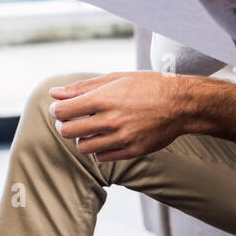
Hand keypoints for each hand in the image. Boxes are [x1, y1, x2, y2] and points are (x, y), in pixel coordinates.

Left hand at [48, 72, 195, 161]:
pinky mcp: (131, 151)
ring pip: (83, 147)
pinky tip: (107, 137)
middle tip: (73, 119)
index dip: (57, 110)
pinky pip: (102, 157)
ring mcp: (121, 138)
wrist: (181, 103)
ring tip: (92, 128)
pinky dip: (99, 149)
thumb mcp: (116, 78)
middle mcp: (110, 120)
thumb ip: (83, 87)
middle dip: (65, 124)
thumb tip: (54, 93)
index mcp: (104, 99)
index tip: (61, 108)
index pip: (63, 111)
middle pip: (67, 131)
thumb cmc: (148, 86)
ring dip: (82, 138)